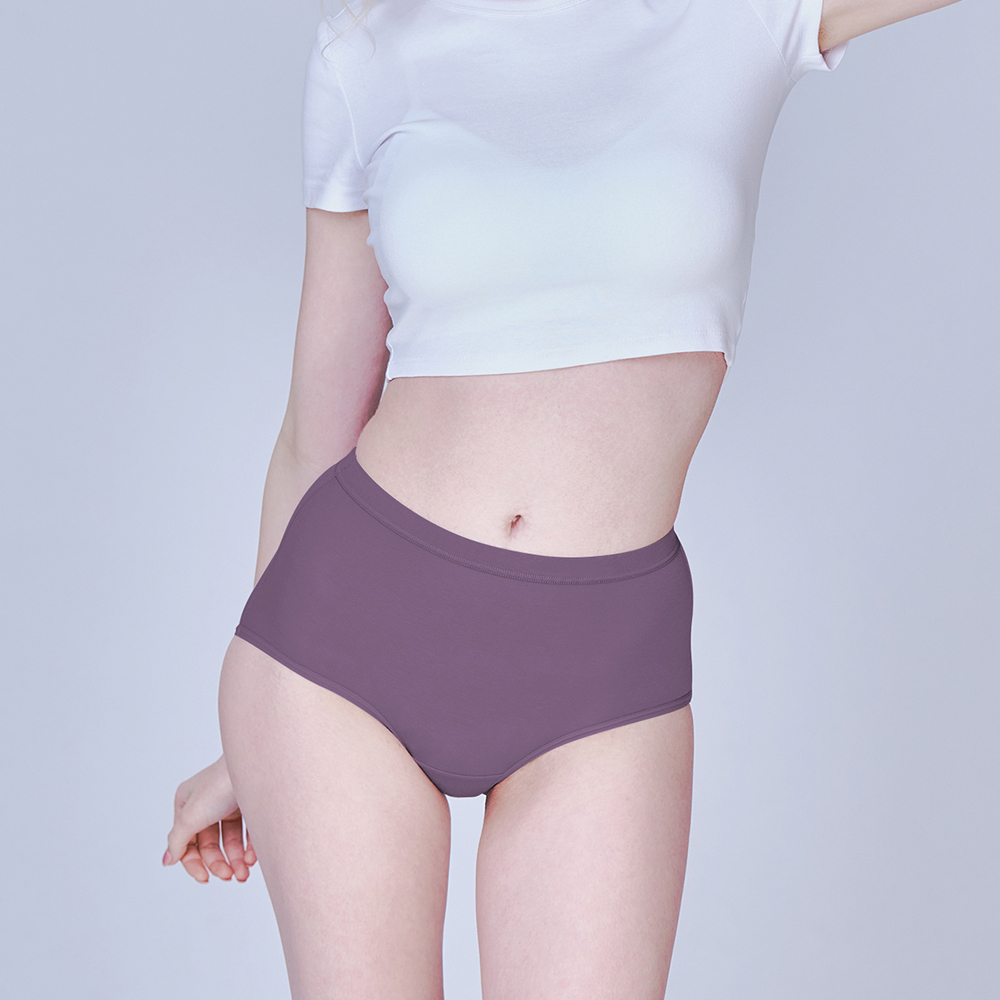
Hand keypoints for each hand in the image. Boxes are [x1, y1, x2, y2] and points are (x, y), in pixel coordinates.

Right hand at [163, 754, 256, 882]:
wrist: (255, 766)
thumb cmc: (220, 784)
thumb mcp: (191, 816)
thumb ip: (178, 840)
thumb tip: (168, 859)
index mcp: (187, 804)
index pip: (186, 842)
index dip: (194, 863)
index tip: (205, 879)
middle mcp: (207, 804)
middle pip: (209, 844)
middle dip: (219, 864)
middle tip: (231, 876)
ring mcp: (229, 804)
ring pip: (230, 841)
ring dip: (235, 861)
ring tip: (244, 874)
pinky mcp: (249, 805)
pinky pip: (247, 832)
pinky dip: (249, 848)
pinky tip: (252, 859)